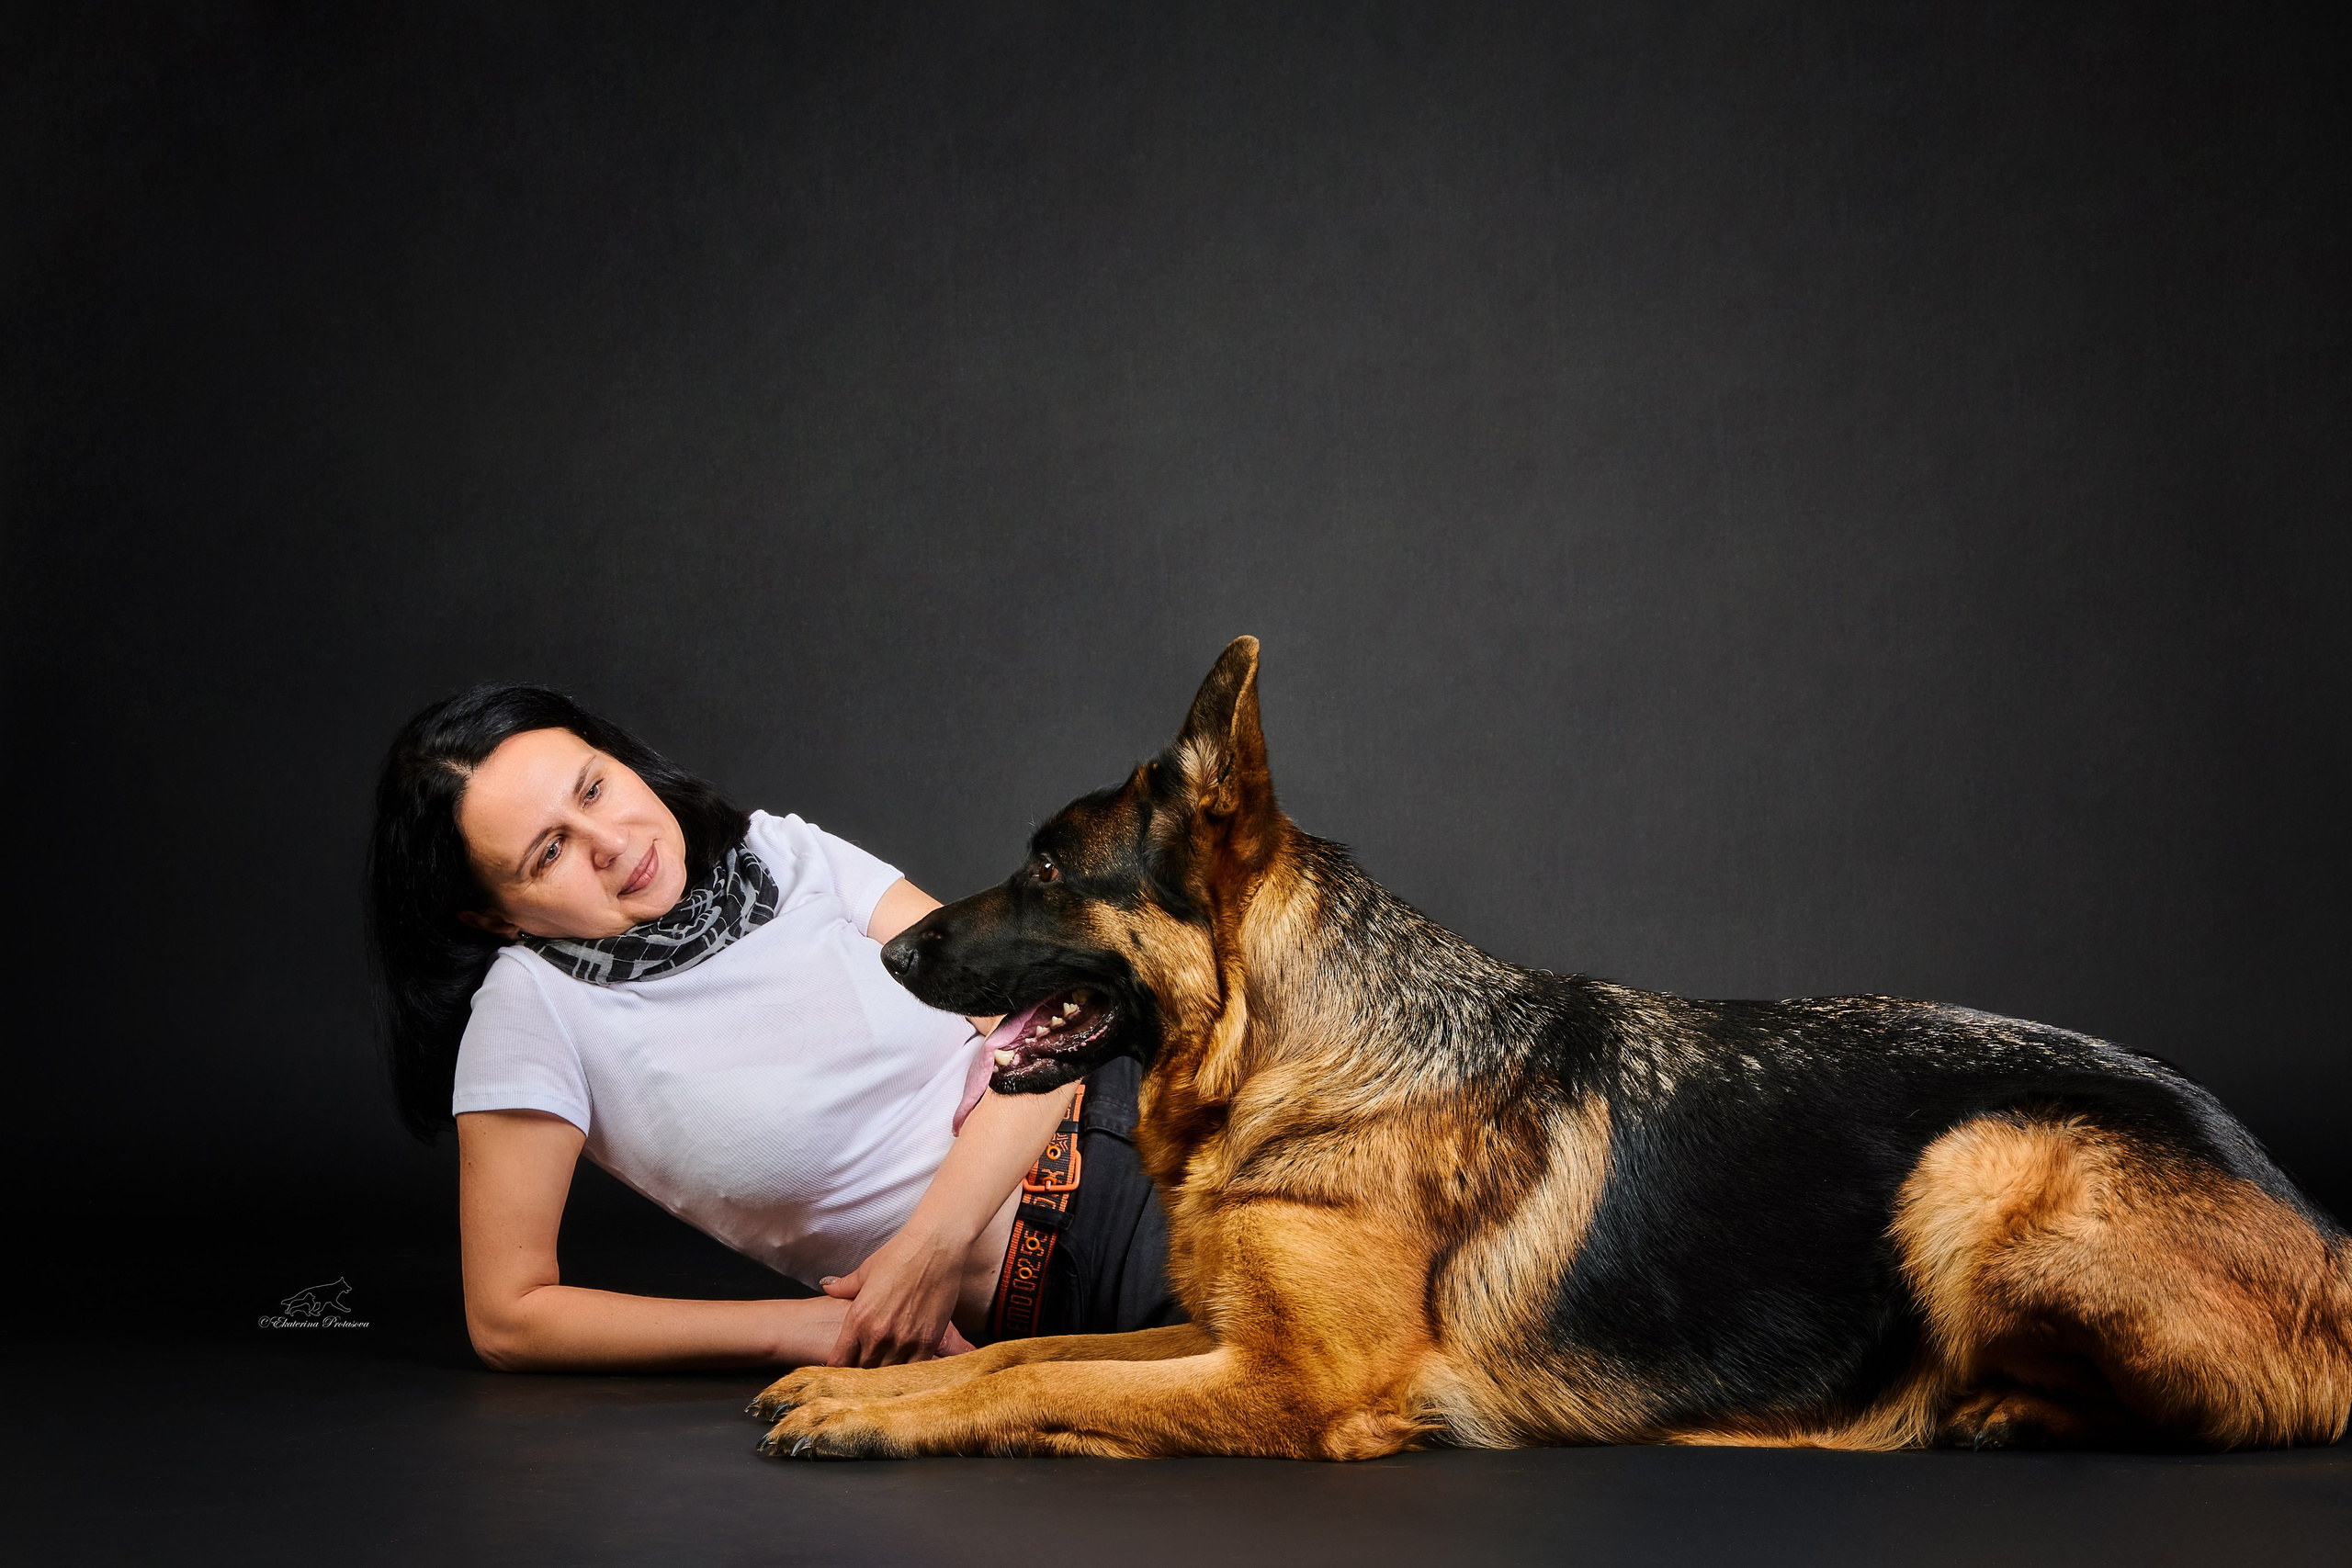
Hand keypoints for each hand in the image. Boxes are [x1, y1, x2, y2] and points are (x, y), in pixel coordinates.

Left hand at [820, 1225, 975, 1366]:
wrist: (936, 1246)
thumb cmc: (901, 1254)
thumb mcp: (867, 1270)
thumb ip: (845, 1286)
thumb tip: (827, 1286)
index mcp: (858, 1319)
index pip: (840, 1361)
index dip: (839, 1369)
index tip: (842, 1371)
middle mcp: (878, 1334)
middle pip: (863, 1371)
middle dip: (862, 1373)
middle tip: (865, 1372)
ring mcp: (904, 1340)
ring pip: (888, 1374)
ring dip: (886, 1373)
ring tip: (886, 1372)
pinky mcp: (928, 1340)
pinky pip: (915, 1369)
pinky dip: (910, 1370)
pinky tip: (909, 1368)